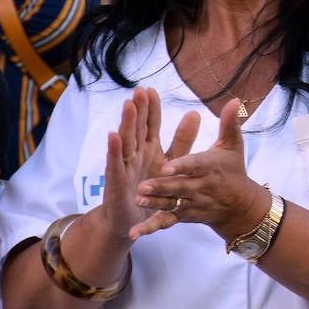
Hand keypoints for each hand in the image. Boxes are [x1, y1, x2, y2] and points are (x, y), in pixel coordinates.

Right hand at [103, 87, 199, 242]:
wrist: (135, 220)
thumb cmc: (153, 188)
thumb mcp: (171, 161)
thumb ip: (183, 139)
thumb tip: (195, 113)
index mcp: (150, 148)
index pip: (151, 124)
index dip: (151, 108)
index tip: (151, 89)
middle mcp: (136, 154)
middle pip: (137, 128)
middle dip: (138, 109)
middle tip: (139, 90)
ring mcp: (125, 166)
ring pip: (126, 141)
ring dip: (126, 123)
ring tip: (128, 105)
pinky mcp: (117, 182)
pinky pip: (116, 164)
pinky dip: (114, 150)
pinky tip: (113, 136)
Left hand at [133, 100, 269, 241]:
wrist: (240, 206)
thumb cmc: (233, 170)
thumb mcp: (233, 146)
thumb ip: (230, 124)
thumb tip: (235, 100)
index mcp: (210, 167)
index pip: (194, 166)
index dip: (181, 166)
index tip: (166, 166)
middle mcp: (201, 186)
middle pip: (179, 187)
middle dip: (161, 187)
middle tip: (142, 186)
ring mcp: (192, 203)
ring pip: (171, 204)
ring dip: (154, 204)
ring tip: (137, 200)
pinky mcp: (185, 216)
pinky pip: (167, 222)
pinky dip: (151, 228)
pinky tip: (134, 232)